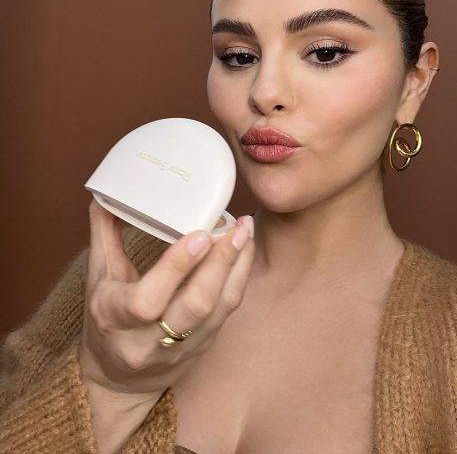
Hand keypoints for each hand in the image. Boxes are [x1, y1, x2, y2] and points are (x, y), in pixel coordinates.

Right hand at [80, 199, 254, 396]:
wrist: (118, 380)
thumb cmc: (105, 320)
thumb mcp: (97, 277)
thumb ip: (104, 233)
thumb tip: (109, 190)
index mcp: (114, 318)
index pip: (146, 300)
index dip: (177, 267)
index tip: (201, 234)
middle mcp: (147, 339)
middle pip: (194, 306)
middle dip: (220, 263)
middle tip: (236, 227)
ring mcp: (178, 348)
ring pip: (217, 310)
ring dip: (237, 268)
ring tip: (246, 233)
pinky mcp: (202, 347)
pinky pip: (227, 313)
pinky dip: (238, 279)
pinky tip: (244, 252)